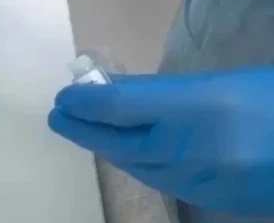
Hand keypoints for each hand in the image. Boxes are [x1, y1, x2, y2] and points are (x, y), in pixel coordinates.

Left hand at [48, 70, 273, 215]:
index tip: (63, 97)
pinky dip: (142, 166)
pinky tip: (131, 154)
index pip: (117, 106)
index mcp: (198, 106)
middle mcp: (195, 149)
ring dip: (109, 148)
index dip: (82, 103)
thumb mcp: (223, 81)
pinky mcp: (219, 203)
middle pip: (120, 142)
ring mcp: (207, 182)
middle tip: (61, 115)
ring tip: (87, 131)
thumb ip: (167, 90)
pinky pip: (166, 183)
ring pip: (139, 167)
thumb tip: (117, 89)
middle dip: (84, 129)